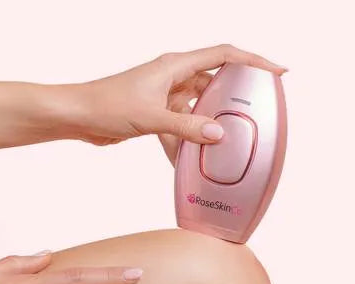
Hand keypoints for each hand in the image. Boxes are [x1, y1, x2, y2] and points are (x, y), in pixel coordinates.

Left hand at [69, 44, 286, 161]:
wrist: (78, 116)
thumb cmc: (107, 103)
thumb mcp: (152, 117)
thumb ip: (187, 128)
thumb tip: (217, 135)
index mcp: (175, 66)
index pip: (223, 55)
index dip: (253, 61)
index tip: (275, 71)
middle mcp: (172, 77)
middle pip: (214, 82)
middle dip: (232, 99)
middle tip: (252, 115)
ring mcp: (164, 95)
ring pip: (197, 108)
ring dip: (206, 124)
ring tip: (222, 142)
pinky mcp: (155, 112)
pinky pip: (180, 124)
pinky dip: (186, 139)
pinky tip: (188, 157)